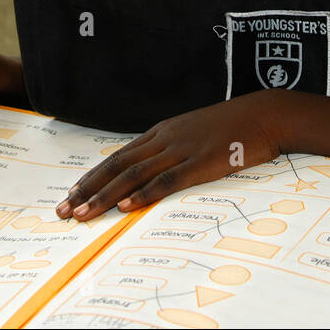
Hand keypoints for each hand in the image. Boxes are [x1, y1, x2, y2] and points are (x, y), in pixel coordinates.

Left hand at [56, 93, 281, 221]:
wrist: (265, 115)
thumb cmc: (235, 126)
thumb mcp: (197, 133)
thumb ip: (175, 148)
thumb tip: (157, 170)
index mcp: (162, 132)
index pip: (118, 156)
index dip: (92, 176)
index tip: (71, 194)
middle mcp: (165, 140)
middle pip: (117, 165)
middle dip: (87, 189)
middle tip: (63, 210)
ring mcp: (182, 150)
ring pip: (134, 175)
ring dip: (105, 196)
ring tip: (83, 214)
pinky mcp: (200, 162)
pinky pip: (166, 181)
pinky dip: (143, 194)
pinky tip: (125, 207)